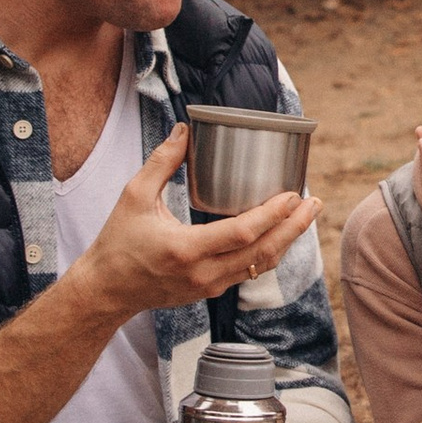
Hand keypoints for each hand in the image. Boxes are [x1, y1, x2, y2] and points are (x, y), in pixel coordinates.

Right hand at [81, 124, 314, 320]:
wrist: (106, 290)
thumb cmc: (117, 242)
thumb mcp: (134, 196)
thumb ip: (162, 162)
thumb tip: (185, 130)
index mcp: (186, 249)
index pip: (242, 234)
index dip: (272, 215)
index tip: (292, 194)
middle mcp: (203, 273)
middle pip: (263, 253)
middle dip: (294, 227)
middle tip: (314, 202)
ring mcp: (209, 287)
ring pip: (261, 266)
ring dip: (287, 240)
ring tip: (306, 215)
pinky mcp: (210, 291)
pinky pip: (249, 272)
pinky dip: (269, 252)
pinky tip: (280, 233)